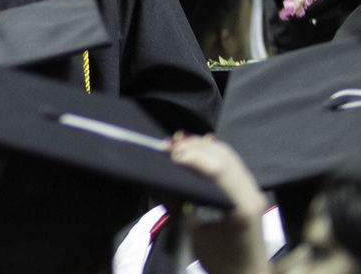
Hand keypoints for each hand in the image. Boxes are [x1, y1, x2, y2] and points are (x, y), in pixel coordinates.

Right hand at [169, 133, 270, 273]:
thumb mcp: (195, 237)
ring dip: (201, 146)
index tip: (169, 155)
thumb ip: (178, 207)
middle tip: (166, 148)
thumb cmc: (222, 261)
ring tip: (176, 146)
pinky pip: (230, 161)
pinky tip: (193, 151)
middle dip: (193, 147)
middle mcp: (251, 193)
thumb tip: (156, 182)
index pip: (219, 170)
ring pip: (227, 154)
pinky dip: (210, 152)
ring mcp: (253, 189)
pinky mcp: (249, 189)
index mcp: (241, 207)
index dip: (193, 157)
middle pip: (223, 156)